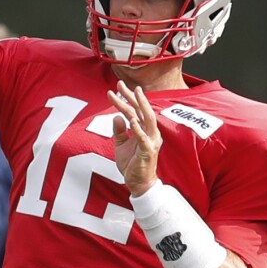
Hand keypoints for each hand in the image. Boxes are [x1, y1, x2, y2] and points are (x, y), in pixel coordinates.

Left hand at [106, 81, 161, 196]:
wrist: (138, 183)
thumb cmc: (132, 164)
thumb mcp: (120, 145)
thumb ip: (118, 131)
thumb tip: (116, 116)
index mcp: (144, 130)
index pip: (135, 110)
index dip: (126, 99)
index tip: (116, 89)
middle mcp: (150, 132)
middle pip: (141, 110)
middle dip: (131, 96)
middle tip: (121, 84)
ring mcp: (151, 141)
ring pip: (146, 119)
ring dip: (138, 106)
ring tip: (132, 94)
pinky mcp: (148, 151)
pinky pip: (142, 137)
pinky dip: (137, 128)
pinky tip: (130, 119)